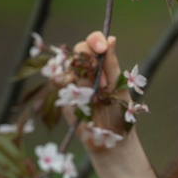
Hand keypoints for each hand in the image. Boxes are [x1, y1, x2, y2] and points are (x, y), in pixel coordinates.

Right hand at [70, 31, 128, 151]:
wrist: (111, 140)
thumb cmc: (120, 113)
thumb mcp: (119, 87)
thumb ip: (112, 64)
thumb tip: (111, 38)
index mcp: (104, 65)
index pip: (95, 43)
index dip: (96, 40)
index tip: (102, 48)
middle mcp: (88, 70)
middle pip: (79, 50)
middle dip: (90, 60)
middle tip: (103, 82)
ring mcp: (75, 82)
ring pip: (67, 64)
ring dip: (80, 74)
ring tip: (95, 95)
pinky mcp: (64, 95)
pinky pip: (57, 81)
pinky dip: (62, 80)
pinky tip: (73, 90)